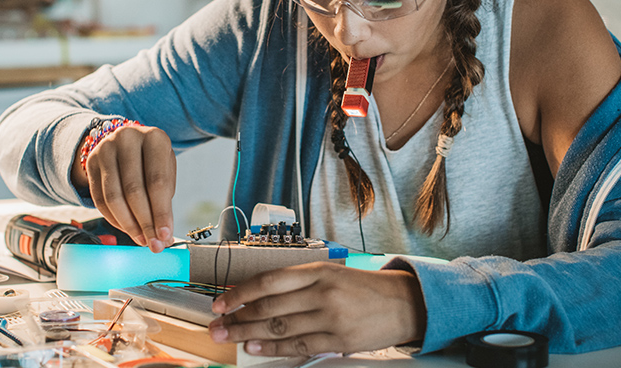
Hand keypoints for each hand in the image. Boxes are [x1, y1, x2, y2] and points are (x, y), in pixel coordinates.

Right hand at [73, 124, 175, 251]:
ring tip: (141, 239)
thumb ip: (164, 201)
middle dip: (144, 222)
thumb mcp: (165, 171)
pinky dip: (113, 219)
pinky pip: (99, 199)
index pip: (158, 182)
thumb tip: (162, 236)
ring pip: (114, 197)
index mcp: (155, 138)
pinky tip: (126, 228)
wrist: (126, 142)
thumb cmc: (152, 160)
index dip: (161, 212)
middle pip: (134, 191)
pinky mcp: (91, 162)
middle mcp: (128, 138)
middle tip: (153, 243)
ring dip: (128, 225)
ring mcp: (106, 149)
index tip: (165, 235)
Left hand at [208, 262, 425, 355]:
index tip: (220, 302)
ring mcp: (331, 318)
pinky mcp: (339, 341)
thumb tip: (258, 295)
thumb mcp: (332, 273)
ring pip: (280, 327)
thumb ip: (299, 283)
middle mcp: (322, 292)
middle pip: (269, 306)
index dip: (240, 293)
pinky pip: (299, 346)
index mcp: (318, 270)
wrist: (404, 303)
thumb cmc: (363, 287)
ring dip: (249, 334)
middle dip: (237, 317)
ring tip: (229, 337)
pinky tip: (256, 349)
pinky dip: (274, 349)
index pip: (268, 281)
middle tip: (216, 326)